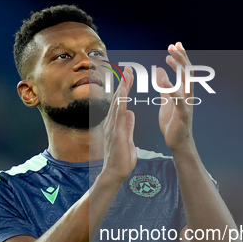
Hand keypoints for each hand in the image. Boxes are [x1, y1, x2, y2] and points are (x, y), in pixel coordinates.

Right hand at [101, 66, 136, 182]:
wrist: (115, 173)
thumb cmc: (121, 158)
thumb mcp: (127, 138)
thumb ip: (128, 125)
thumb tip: (131, 113)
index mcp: (116, 123)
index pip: (121, 101)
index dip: (126, 87)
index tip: (130, 75)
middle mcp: (112, 122)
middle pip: (118, 98)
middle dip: (123, 83)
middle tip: (129, 68)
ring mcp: (112, 128)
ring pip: (117, 104)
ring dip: (122, 89)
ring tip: (127, 76)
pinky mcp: (115, 135)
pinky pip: (118, 117)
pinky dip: (121, 104)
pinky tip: (124, 95)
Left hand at [156, 42, 193, 151]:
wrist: (178, 142)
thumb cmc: (173, 123)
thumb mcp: (166, 101)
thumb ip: (164, 87)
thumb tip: (159, 70)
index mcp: (183, 92)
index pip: (183, 70)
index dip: (179, 57)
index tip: (174, 45)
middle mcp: (187, 95)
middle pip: (187, 72)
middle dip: (181, 57)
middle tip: (174, 45)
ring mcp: (187, 103)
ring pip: (186, 82)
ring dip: (179, 68)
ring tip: (169, 57)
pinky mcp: (182, 113)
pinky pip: (178, 99)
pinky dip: (171, 88)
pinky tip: (163, 79)